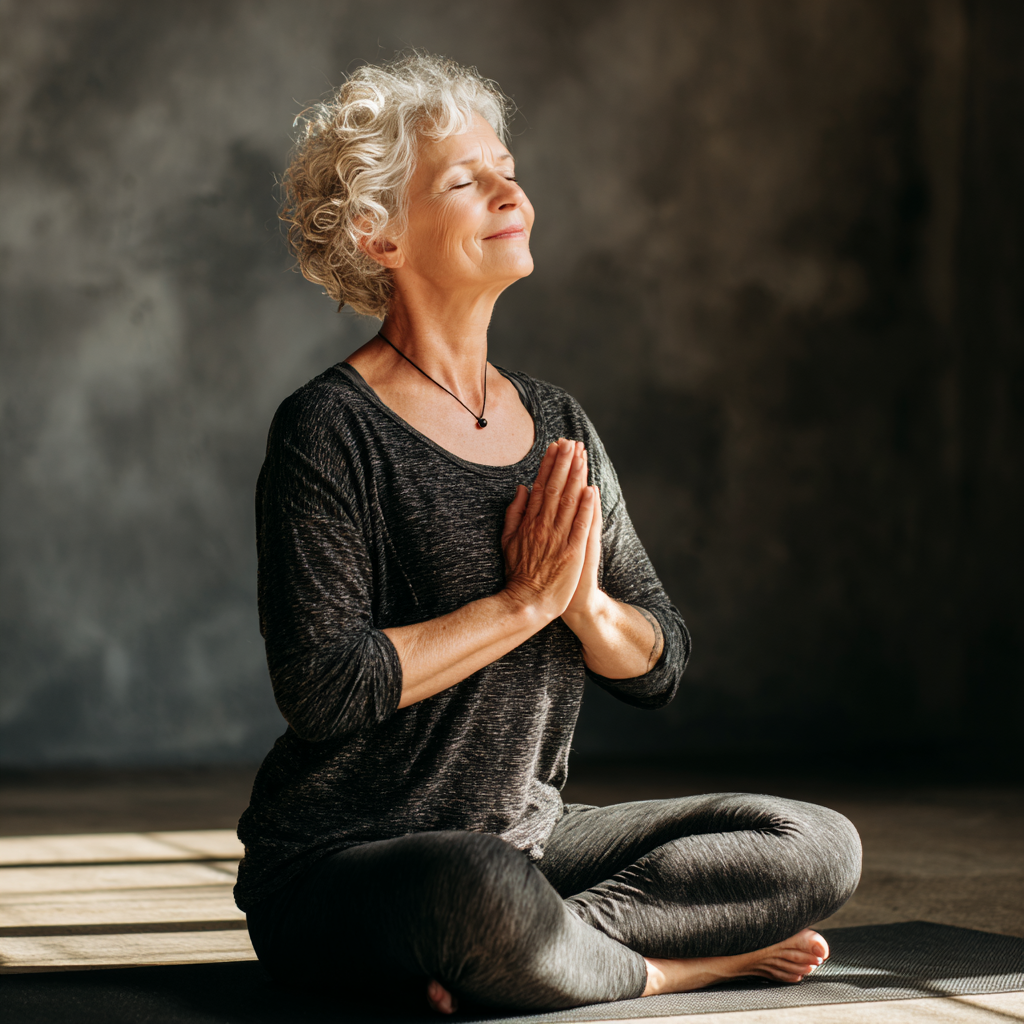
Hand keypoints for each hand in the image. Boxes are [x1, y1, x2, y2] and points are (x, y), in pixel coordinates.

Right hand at [501, 439, 596, 620]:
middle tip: (571, 442)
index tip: (555, 446)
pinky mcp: (572, 552)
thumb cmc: (518, 572)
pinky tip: (591, 489)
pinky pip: (580, 525)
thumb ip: (514, 513)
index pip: (541, 486)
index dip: (549, 464)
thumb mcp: (508, 539)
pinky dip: (586, 507)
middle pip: (556, 488)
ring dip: (576, 477)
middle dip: (564, 463)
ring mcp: (558, 538)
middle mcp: (543, 525)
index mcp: (529, 521)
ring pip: (569, 501)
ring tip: (581, 456)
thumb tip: (521, 488)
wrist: (528, 601)